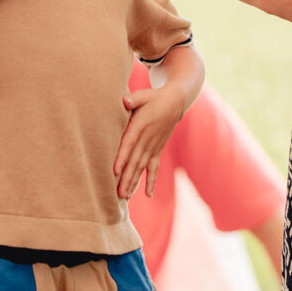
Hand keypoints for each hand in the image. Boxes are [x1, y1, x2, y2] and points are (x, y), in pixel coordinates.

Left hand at [113, 82, 185, 198]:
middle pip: (135, 160)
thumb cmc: (154, 97)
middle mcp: (147, 139)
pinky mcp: (157, 149)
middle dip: (127, 177)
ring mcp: (153, 146)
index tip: (115, 171)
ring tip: (126, 196)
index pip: (129, 144)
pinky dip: (151, 180)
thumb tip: (124, 100)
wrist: (176, 102)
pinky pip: (154, 167)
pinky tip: (148, 194)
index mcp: (141, 125)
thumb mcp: (144, 95)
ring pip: (142, 167)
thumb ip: (134, 98)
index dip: (122, 157)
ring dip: (134, 182)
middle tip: (119, 193)